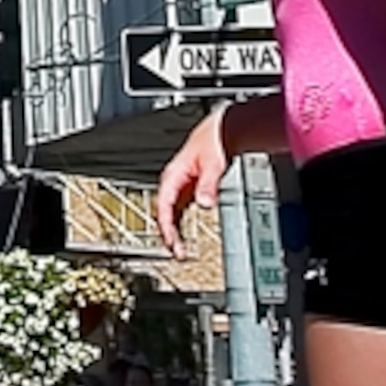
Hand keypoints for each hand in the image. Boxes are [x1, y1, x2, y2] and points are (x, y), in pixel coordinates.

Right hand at [152, 109, 229, 249]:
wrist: (221, 131)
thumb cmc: (212, 141)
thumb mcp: (212, 164)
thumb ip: (208, 185)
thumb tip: (204, 203)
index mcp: (173, 175)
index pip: (163, 205)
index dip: (166, 226)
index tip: (171, 242)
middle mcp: (174, 182)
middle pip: (165, 212)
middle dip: (169, 234)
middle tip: (178, 254)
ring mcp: (181, 186)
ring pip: (172, 213)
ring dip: (175, 231)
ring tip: (181, 250)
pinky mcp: (190, 189)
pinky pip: (181, 210)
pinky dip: (182, 224)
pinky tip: (188, 235)